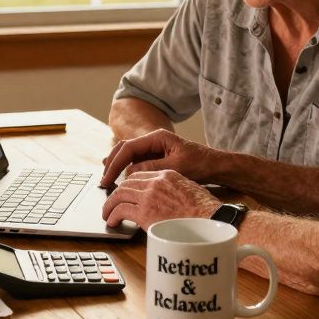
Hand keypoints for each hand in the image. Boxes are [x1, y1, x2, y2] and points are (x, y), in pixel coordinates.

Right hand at [99, 129, 221, 187]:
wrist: (214, 166)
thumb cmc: (200, 164)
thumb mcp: (176, 167)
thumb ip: (152, 168)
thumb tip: (130, 172)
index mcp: (157, 137)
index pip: (128, 148)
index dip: (115, 164)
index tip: (108, 178)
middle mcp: (153, 140)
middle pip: (124, 148)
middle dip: (112, 163)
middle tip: (103, 180)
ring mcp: (153, 149)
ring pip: (128, 154)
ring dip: (117, 166)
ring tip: (106, 179)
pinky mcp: (155, 158)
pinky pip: (135, 161)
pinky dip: (125, 168)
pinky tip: (117, 175)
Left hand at [101, 170, 219, 229]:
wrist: (211, 219)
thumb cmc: (205, 210)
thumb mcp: (188, 189)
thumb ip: (172, 190)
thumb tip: (164, 200)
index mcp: (167, 174)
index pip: (139, 175)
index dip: (128, 184)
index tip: (123, 192)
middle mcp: (155, 182)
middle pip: (126, 184)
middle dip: (115, 194)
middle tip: (110, 203)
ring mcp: (149, 197)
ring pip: (120, 195)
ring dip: (110, 205)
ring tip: (107, 214)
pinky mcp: (145, 213)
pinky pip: (121, 211)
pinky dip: (113, 215)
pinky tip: (112, 221)